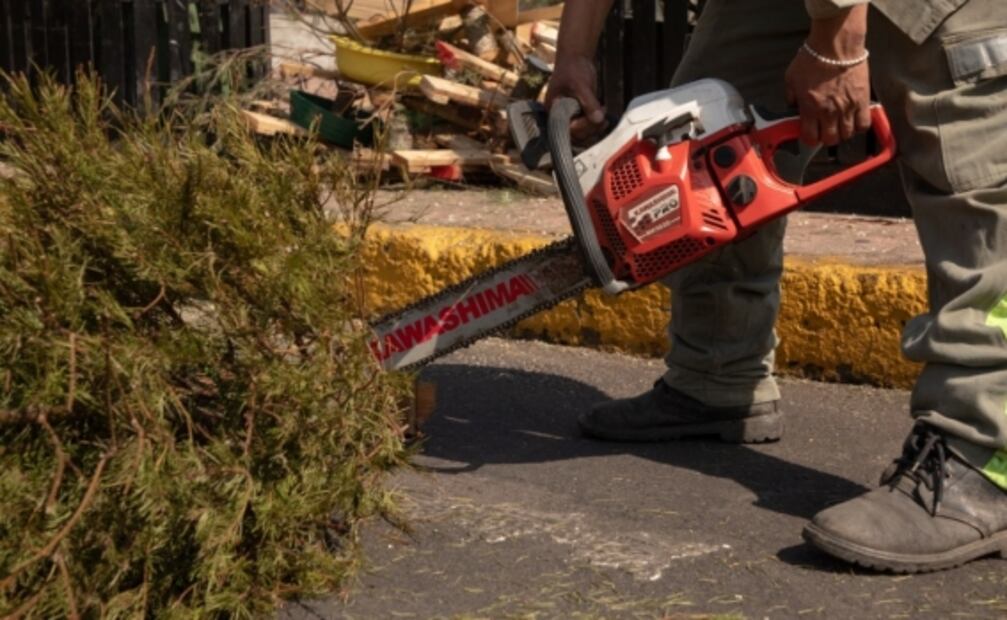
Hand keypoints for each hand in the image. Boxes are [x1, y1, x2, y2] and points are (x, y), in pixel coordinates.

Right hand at [545, 55, 606, 140]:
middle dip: (591, 129)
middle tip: (603, 119)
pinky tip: (604, 110)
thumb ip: (589, 103)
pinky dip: (597, 122)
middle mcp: (561, 116)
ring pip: (584, 132)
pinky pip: (588, 124)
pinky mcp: (580, 112)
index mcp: (554, 111)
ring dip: (596, 127)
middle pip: (576, 134)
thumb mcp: (581, 85)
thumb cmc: (572, 68)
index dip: (581, 128)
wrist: (576, 57)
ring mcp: (571, 115)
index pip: (567, 129)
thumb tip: (599, 119)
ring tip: (605, 114)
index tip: (594, 118)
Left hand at [784, 7, 870, 145]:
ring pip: (847, 135)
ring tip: (840, 125)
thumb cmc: (812, 58)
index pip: (810, 137)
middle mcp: (829, 112)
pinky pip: (864, 124)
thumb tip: (793, 105)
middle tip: (825, 129)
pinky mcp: (862, 100)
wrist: (836, 44)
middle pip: (830, 140)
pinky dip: (859, 126)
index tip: (810, 135)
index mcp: (810, 108)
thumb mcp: (791, 78)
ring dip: (842, 133)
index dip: (810, 139)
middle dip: (826, 138)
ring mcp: (847, 108)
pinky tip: (854, 120)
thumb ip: (791, 96)